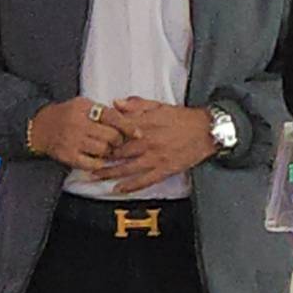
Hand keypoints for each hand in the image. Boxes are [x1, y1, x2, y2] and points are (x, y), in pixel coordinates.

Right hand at [27, 96, 129, 170]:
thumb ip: (104, 110)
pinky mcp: (67, 156)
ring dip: (109, 151)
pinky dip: (98, 163)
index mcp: (84, 108)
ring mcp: (72, 141)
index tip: (138, 133)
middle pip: (110, 135)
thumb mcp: (84, 104)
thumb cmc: (67, 114)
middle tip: (117, 141)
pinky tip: (98, 158)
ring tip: (106, 148)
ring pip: (103, 150)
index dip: (128, 126)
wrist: (40, 127)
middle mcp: (78, 124)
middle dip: (118, 140)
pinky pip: (91, 163)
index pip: (112, 116)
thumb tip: (129, 116)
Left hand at [91, 97, 216, 193]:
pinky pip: (144, 180)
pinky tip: (119, 189)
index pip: (116, 132)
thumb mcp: (159, 105)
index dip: (102, 137)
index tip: (91, 139)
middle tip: (86, 161)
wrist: (206, 130)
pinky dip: (131, 186)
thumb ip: (136, 104)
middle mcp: (147, 142)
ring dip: (109, 173)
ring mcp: (155, 157)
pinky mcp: (164, 169)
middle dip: (100, 158)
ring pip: (127, 168)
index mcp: (145, 124)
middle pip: (117, 152)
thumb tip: (115, 103)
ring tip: (94, 176)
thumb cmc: (183, 117)